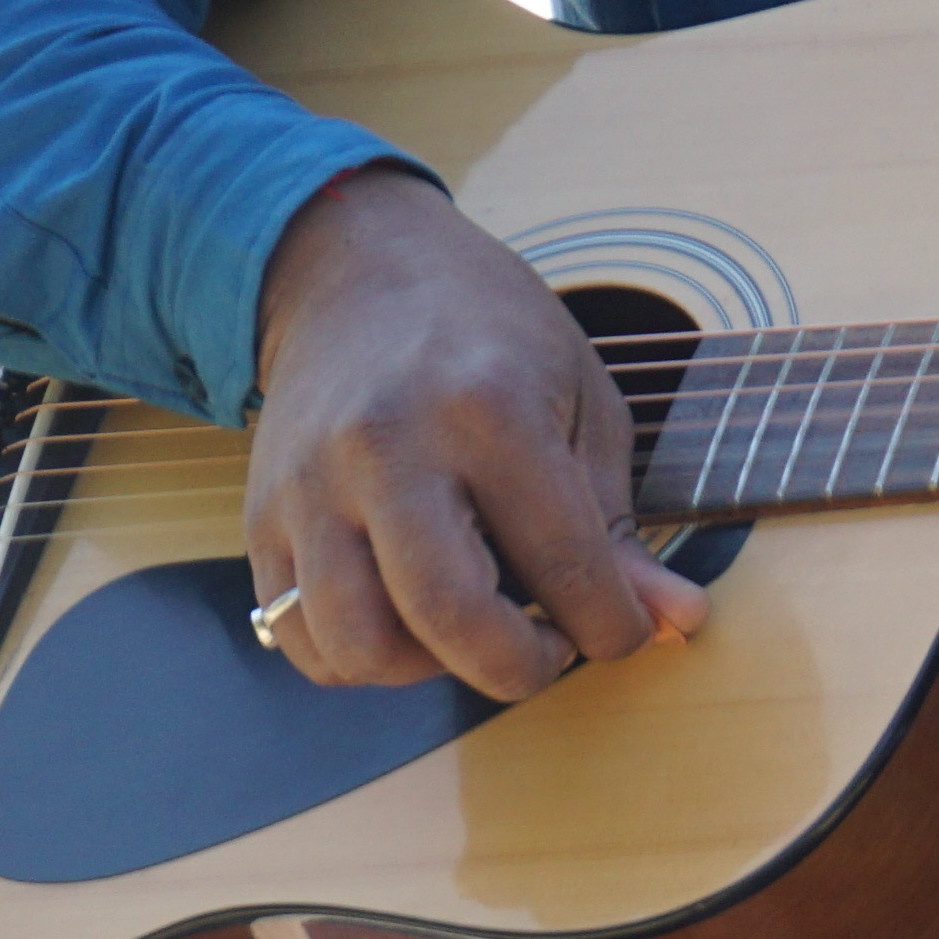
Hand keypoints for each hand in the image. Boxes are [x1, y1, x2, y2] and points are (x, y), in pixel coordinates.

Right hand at [242, 164, 711, 705]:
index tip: (623, 630)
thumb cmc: (490, 336)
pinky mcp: (262, 517)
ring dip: (431, 668)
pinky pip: (302, 636)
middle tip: (548, 648)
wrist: (356, 271)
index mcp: (488, 410)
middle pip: (448, 616)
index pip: (564, 562)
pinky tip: (408, 619)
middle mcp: (388, 448)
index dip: (612, 626)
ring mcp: (311, 486)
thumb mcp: (582, 400)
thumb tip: (677, 623)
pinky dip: (362, 658)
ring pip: (359, 644)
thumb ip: (619, 524)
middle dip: (519, 667)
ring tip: (471, 625)